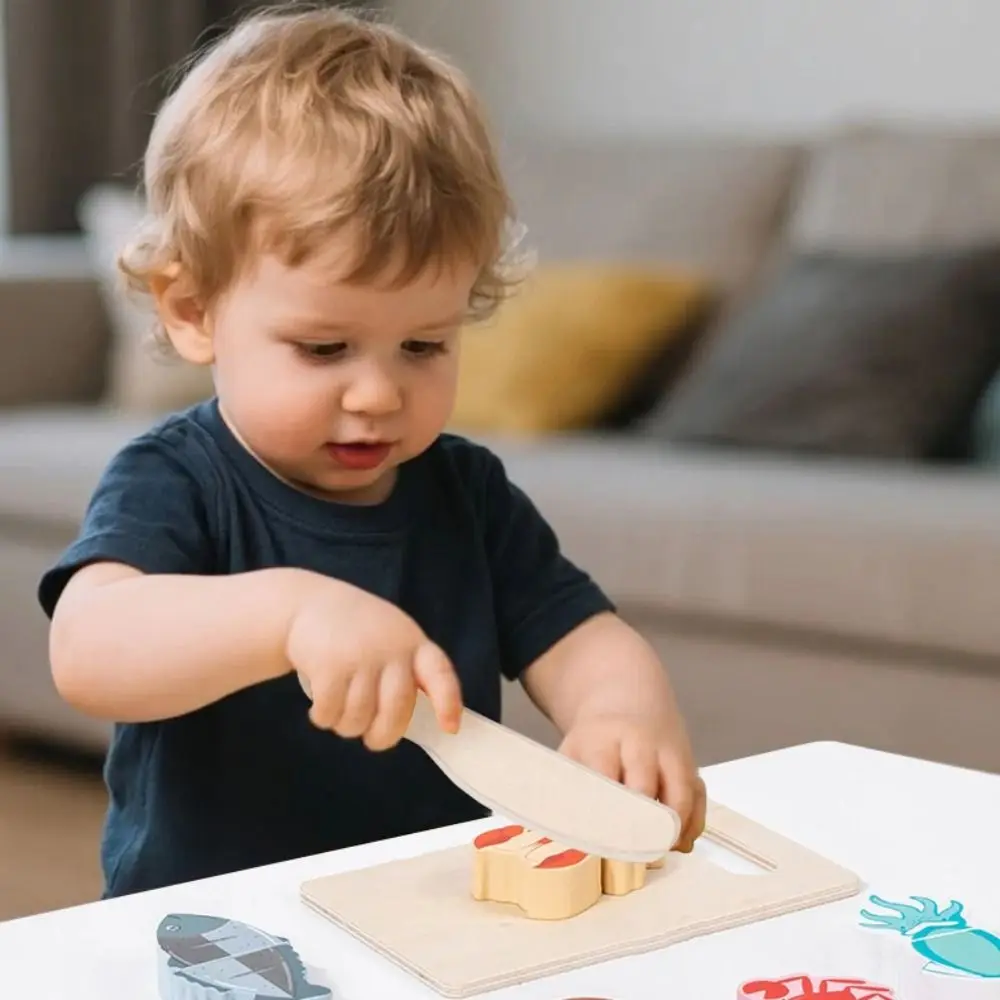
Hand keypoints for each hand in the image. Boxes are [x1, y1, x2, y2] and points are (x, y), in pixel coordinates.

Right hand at [285, 579, 461, 749]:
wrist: (308, 603)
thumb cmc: (357, 631)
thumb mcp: (391, 638)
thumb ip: (406, 671)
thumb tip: (418, 720)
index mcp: (413, 644)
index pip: (440, 674)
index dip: (448, 703)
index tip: (450, 728)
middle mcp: (391, 650)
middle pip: (395, 713)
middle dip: (382, 737)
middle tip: (370, 738)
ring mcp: (360, 657)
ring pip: (359, 719)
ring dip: (346, 726)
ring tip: (339, 712)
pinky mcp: (329, 667)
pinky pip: (331, 713)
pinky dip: (323, 718)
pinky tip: (320, 708)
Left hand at [557, 711, 706, 852]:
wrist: (626, 700)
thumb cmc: (594, 741)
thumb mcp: (572, 753)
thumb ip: (566, 788)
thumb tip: (561, 836)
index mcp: (604, 738)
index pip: (606, 776)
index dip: (605, 810)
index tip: (601, 841)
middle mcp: (642, 742)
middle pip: (646, 785)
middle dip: (640, 822)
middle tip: (631, 855)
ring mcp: (670, 752)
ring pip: (681, 792)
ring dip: (673, 828)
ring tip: (659, 851)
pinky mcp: (690, 764)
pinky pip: (699, 796)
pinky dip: (692, 822)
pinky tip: (679, 843)